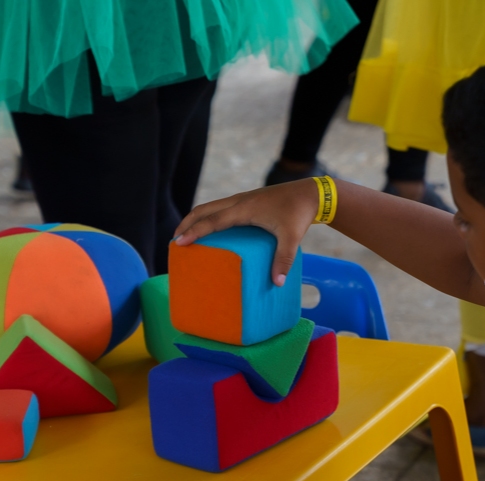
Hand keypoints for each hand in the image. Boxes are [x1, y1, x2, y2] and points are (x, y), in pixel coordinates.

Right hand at [173, 179, 319, 285]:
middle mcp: (239, 201)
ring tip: (186, 234)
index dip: (195, 231)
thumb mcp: (291, 238)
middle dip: (187, 223)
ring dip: (196, 218)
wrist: (310, 193)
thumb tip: (276, 283)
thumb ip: (283, 260)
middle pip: (204, 210)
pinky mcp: (247, 201)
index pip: (213, 221)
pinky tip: (210, 228)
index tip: (179, 241)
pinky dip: (208, 216)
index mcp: (244, 209)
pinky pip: (220, 208)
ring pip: (211, 207)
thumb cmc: (299, 214)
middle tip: (175, 240)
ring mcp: (242, 199)